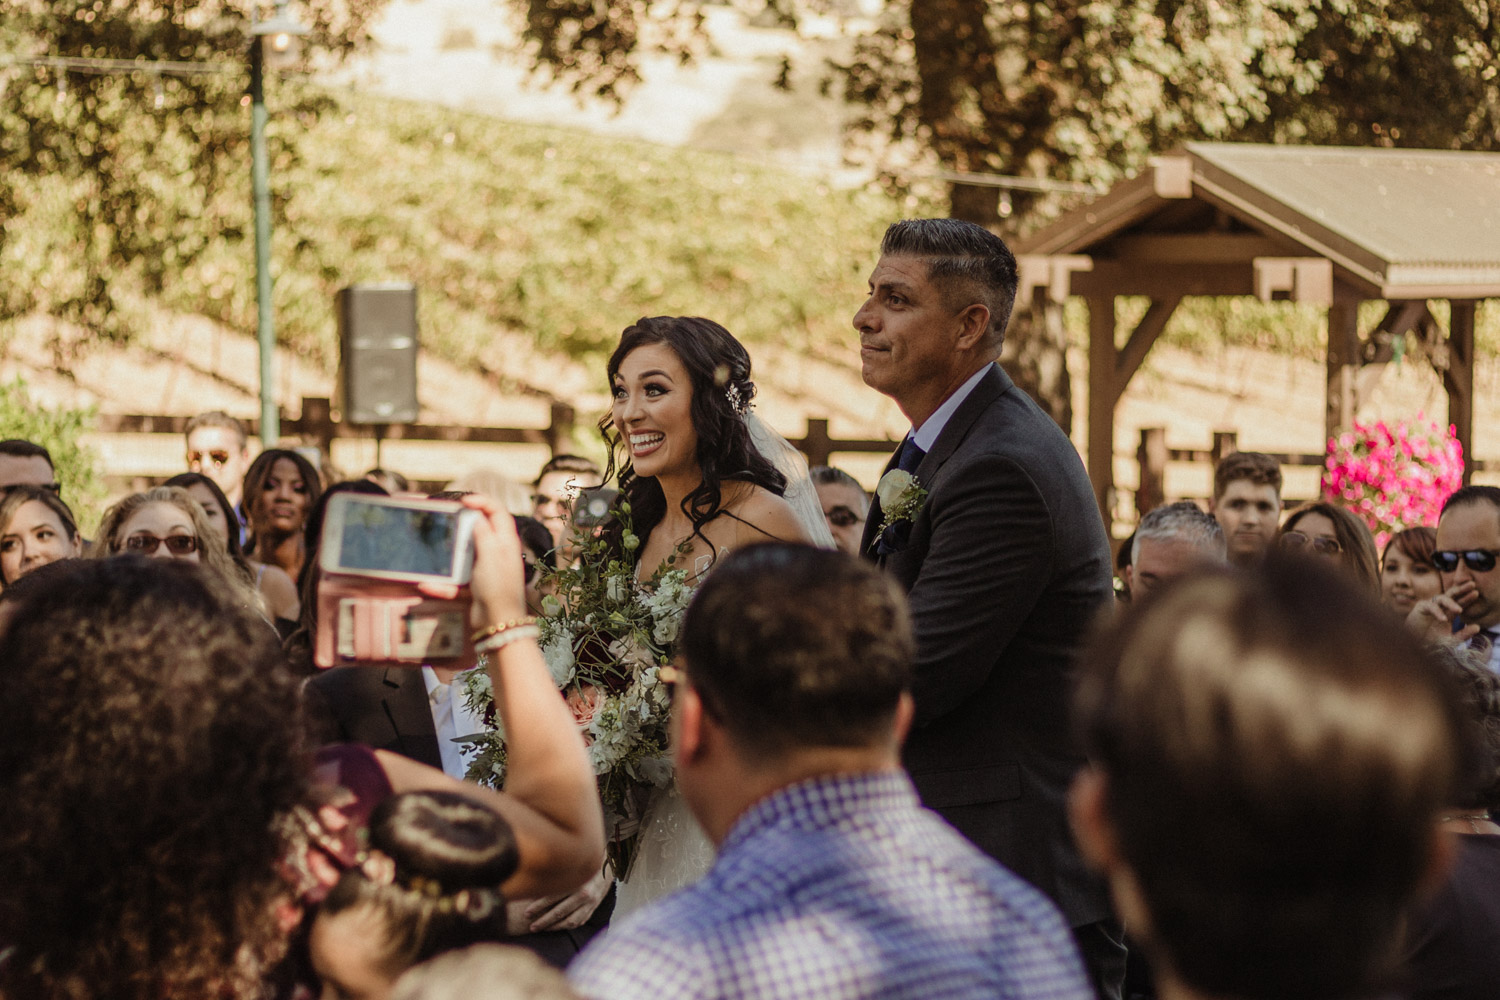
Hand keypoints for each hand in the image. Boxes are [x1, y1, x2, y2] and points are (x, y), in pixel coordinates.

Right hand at [416, 494, 527, 628]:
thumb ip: (483, 533)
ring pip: (463, 556)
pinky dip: (443, 584)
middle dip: (462, 527)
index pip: (498, 513)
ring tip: (433, 553)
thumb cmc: (498, 588)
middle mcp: (496, 553)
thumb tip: (477, 515)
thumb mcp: (490, 556)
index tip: (463, 500)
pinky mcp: (474, 585)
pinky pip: (455, 580)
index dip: (483, 502)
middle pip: (479, 531)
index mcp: (506, 542)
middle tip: (446, 522)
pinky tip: (427, 586)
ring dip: (448, 557)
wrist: (498, 623)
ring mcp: (485, 570)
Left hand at [509, 870, 610, 932]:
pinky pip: (577, 923)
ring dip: (553, 927)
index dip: (537, 906)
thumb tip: (530, 885)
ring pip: (569, 921)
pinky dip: (564, 927)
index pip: (553, 896)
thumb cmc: (579, 868)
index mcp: (575, 881)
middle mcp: (584, 894)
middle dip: (543, 920)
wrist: (603, 870)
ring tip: (540, 928)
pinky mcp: (592, 910)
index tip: (526, 913)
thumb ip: (553, 876)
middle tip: (531, 925)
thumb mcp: (568, 868)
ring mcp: (589, 904)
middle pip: (559, 911)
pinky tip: (554, 927)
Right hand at [1405, 582, 1479, 644]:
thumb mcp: (1451, 639)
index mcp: (1449, 613)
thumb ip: (1464, 634)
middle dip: (1461, 589)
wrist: (1416, 646)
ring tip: (1459, 610)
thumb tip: (1478, 627)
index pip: (1460, 602)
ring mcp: (1430, 606)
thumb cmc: (1432, 642)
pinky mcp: (1420, 608)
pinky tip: (1443, 619)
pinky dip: (1437, 612)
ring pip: (1441, 598)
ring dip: (1450, 602)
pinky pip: (1430, 606)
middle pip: (1452, 595)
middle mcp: (1440, 607)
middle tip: (1472, 584)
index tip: (1476, 593)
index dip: (1467, 598)